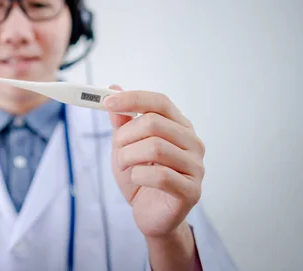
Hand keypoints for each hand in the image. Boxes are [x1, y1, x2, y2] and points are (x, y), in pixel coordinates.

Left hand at [104, 87, 204, 238]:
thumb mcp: (125, 145)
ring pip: (155, 148)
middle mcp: (193, 142)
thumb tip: (114, 87)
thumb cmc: (141, 177)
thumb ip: (122, 120)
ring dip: (128, 157)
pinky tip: (138, 180)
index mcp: (179, 126)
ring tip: (125, 166)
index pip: (160, 102)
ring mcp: (196, 167)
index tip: (106, 102)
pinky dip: (138, 176)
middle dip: (125, 136)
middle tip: (117, 149)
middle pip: (154, 123)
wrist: (149, 215)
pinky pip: (159, 175)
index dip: (132, 99)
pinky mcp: (192, 191)